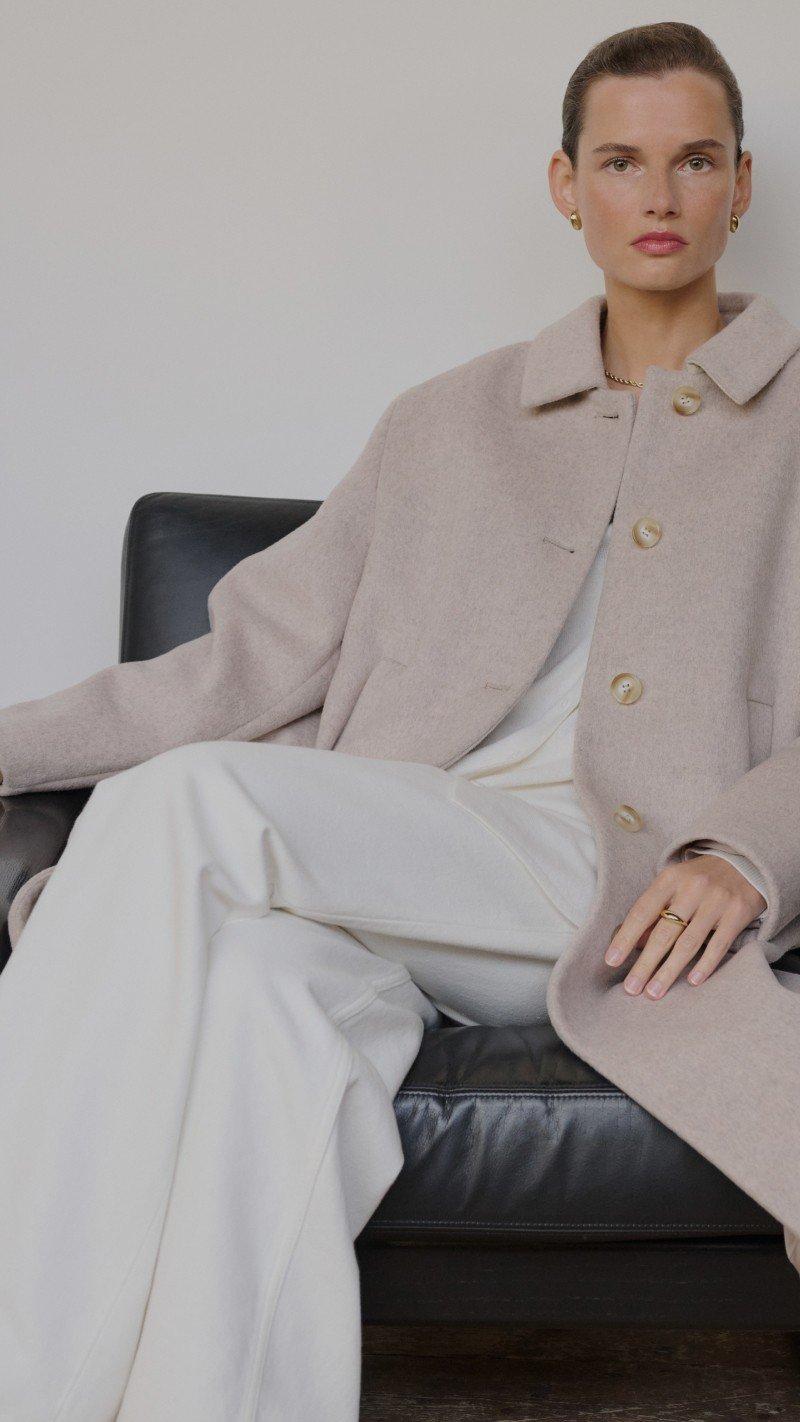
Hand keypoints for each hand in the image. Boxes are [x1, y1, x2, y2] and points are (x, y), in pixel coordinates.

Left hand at [603, 854, 766, 1001]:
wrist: (744, 863)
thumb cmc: (699, 879)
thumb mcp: (673, 885)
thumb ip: (654, 911)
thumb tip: (632, 944)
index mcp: (670, 879)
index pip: (642, 911)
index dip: (625, 937)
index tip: (611, 961)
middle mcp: (693, 888)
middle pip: (664, 932)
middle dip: (645, 963)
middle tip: (631, 988)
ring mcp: (717, 901)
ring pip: (689, 943)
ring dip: (669, 971)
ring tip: (654, 992)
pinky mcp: (738, 914)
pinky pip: (719, 945)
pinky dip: (704, 965)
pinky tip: (691, 982)